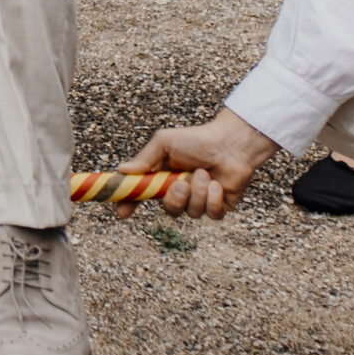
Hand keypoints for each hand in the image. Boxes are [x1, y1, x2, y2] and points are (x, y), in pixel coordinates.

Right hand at [113, 108, 280, 220]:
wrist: (231, 143)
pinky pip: (212, 214)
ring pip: (192, 212)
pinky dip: (214, 199)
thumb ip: (145, 159)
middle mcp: (180, 192)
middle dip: (175, 199)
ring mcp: (199, 201)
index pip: (142, 195)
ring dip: (198, 193)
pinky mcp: (219, 207)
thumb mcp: (165, 143)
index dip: (130, 205)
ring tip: (205, 174)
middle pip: (169, 209)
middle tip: (181, 184)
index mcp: (163, 177)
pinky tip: (218, 184)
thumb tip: (122, 170)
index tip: (122, 212)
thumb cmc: (198, 139)